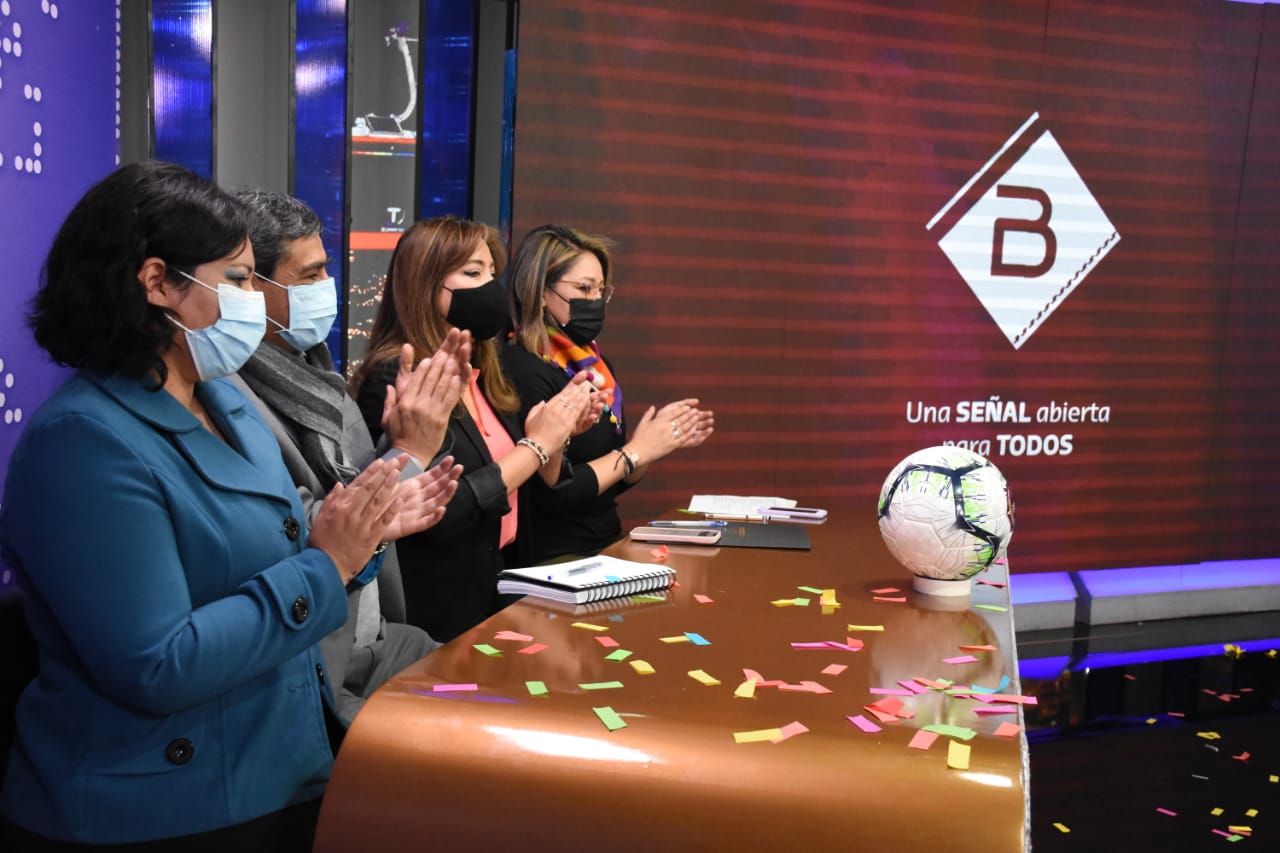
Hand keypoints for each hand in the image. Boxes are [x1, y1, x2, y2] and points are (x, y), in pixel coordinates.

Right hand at [309, 458, 404, 583]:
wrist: (325, 566)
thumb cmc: (322, 542)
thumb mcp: (321, 518)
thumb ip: (331, 500)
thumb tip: (339, 485)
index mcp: (339, 506)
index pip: (357, 484)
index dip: (370, 472)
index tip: (381, 462)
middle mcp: (351, 512)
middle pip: (370, 489)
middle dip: (383, 473)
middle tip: (395, 461)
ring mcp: (362, 524)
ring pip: (378, 501)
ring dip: (389, 486)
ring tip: (398, 474)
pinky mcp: (371, 537)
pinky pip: (383, 520)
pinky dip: (392, 508)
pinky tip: (400, 498)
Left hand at [381, 456, 462, 539]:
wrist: (365, 520)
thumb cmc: (376, 502)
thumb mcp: (386, 481)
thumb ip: (396, 468)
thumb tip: (404, 455)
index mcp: (413, 488)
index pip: (432, 477)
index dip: (442, 468)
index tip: (451, 459)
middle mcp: (418, 499)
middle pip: (438, 488)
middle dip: (450, 478)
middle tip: (459, 468)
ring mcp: (417, 512)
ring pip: (436, 503)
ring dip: (446, 494)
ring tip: (453, 483)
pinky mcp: (411, 526)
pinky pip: (426, 522)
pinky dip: (435, 517)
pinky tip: (441, 509)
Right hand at [382, 331, 469, 461]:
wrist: (410, 455)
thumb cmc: (398, 436)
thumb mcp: (387, 418)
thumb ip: (389, 401)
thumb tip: (389, 387)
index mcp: (405, 403)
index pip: (415, 380)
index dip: (423, 368)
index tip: (429, 358)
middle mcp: (418, 404)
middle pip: (430, 380)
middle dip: (438, 365)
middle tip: (445, 353)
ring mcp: (431, 411)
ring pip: (441, 387)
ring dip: (448, 372)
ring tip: (453, 359)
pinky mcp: (442, 418)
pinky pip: (449, 400)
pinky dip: (454, 388)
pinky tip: (458, 377)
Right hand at [524, 380, 590, 452]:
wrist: (537, 446)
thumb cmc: (533, 434)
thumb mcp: (530, 418)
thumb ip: (536, 408)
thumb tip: (542, 402)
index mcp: (547, 407)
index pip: (561, 395)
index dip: (570, 390)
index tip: (576, 387)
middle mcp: (555, 409)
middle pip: (569, 396)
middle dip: (579, 389)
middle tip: (586, 384)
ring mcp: (562, 415)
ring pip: (574, 402)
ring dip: (583, 394)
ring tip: (588, 388)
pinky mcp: (568, 423)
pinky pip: (577, 411)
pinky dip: (583, 404)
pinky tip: (588, 399)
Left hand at [567, 372, 605, 434]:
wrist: (553, 421)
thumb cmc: (563, 405)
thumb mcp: (569, 391)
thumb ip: (577, 382)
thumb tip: (584, 371)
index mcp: (586, 401)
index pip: (597, 396)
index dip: (604, 393)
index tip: (610, 390)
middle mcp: (587, 410)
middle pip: (598, 404)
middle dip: (603, 400)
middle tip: (606, 396)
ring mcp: (585, 418)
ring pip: (595, 413)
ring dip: (598, 409)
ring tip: (600, 405)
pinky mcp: (581, 427)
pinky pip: (588, 423)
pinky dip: (590, 420)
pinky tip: (592, 416)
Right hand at [628, 398, 712, 462]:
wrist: (638, 452)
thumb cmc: (638, 438)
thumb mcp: (642, 423)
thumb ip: (648, 414)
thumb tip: (653, 407)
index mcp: (659, 421)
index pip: (674, 413)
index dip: (682, 410)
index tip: (688, 407)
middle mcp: (665, 428)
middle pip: (680, 420)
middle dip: (689, 415)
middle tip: (696, 411)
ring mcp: (669, 437)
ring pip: (684, 428)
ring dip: (691, 423)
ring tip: (697, 419)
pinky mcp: (671, 445)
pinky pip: (683, 438)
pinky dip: (689, 434)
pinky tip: (694, 431)